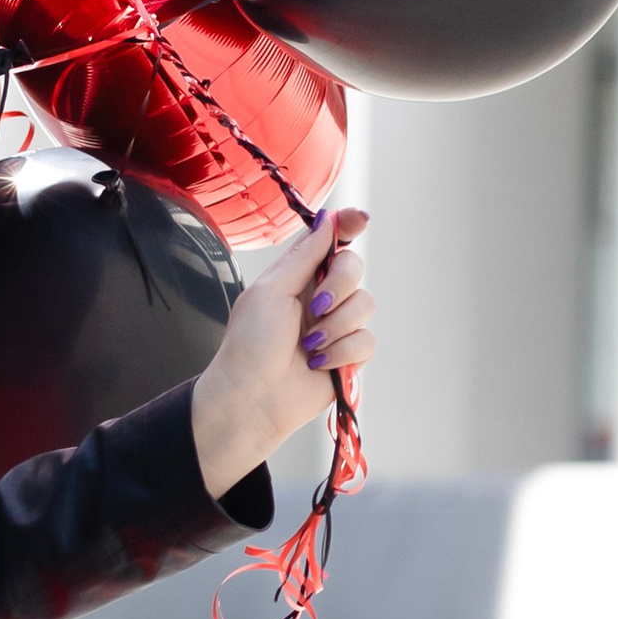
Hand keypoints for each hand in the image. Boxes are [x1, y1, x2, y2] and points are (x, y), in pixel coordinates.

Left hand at [189, 207, 373, 501]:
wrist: (252, 398)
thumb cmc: (249, 344)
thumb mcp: (271, 290)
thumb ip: (304, 256)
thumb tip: (327, 220)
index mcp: (297, 275)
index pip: (330, 240)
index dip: (348, 225)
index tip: (359, 220)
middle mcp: (320, 296)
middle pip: (355, 267)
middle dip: (339, 286)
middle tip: (314, 308)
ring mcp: (336, 325)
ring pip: (366, 305)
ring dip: (337, 326)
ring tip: (308, 346)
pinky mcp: (348, 356)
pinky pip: (367, 340)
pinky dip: (343, 352)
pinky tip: (318, 364)